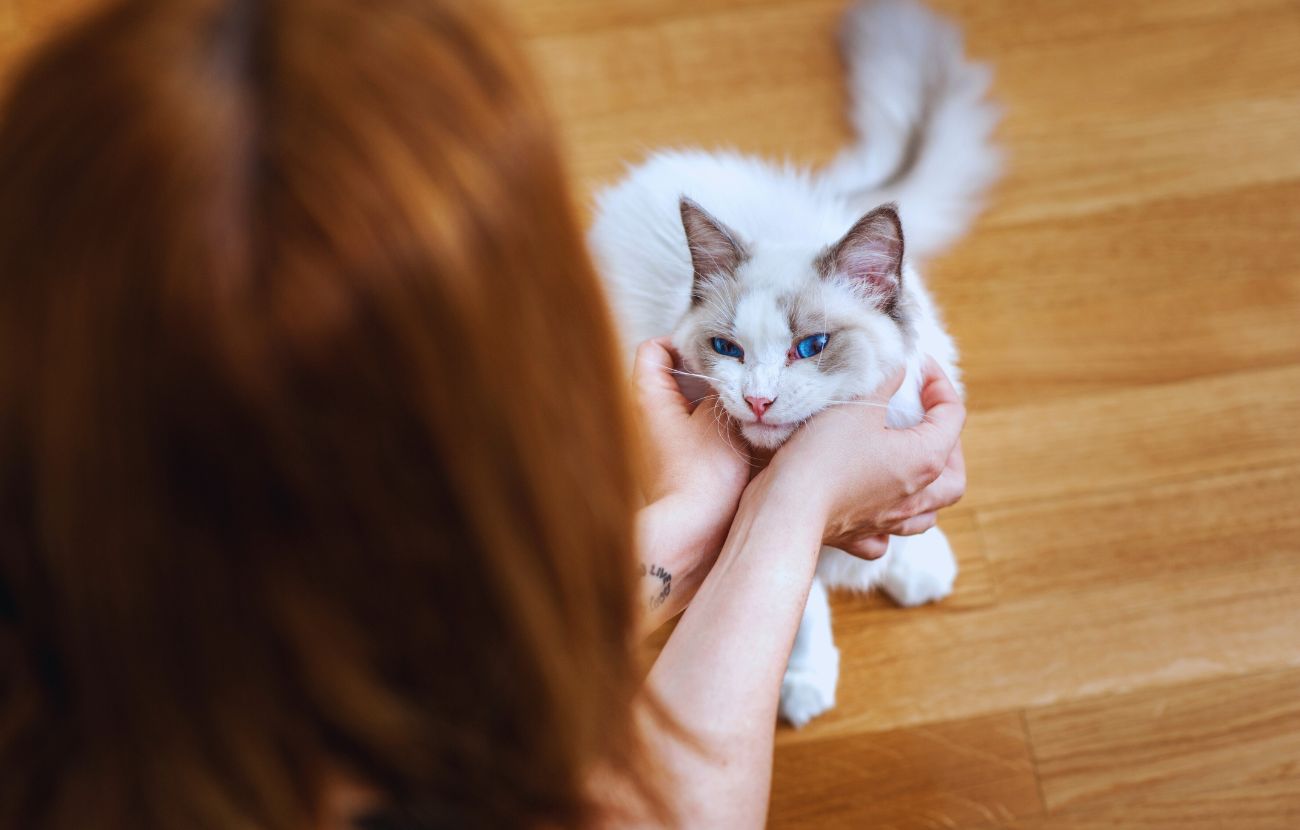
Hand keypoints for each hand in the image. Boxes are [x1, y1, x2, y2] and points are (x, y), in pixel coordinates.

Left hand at [631, 339, 751, 626]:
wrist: (693, 537)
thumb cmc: (703, 477)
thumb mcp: (721, 419)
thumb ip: (726, 387)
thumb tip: (738, 368)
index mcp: (647, 397)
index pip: (654, 349)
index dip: (685, 343)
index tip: (719, 352)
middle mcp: (645, 417)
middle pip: (674, 376)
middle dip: (710, 373)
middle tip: (743, 374)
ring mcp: (659, 441)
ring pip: (689, 405)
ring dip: (716, 402)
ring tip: (749, 401)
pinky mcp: (675, 463)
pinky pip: (695, 431)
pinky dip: (715, 426)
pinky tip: (745, 431)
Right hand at [764, 357, 965, 560]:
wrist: (786, 509)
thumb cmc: (823, 455)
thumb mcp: (857, 404)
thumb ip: (883, 380)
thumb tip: (898, 366)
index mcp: (924, 459)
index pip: (953, 416)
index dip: (939, 384)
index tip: (918, 367)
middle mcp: (915, 496)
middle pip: (954, 476)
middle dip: (951, 446)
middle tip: (930, 422)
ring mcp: (889, 522)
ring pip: (928, 513)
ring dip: (929, 490)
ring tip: (912, 468)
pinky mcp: (859, 536)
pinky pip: (885, 538)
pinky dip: (888, 525)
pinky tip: (877, 508)